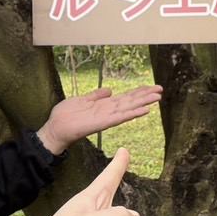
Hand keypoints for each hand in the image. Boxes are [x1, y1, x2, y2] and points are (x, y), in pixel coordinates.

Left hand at [36, 85, 163, 153]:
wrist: (55, 128)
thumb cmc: (66, 115)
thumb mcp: (82, 99)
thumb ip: (97, 95)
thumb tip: (110, 89)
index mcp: (104, 105)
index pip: (125, 97)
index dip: (139, 92)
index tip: (152, 86)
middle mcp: (108, 111)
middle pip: (131, 101)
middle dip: (146, 95)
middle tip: (161, 90)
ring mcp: (107, 117)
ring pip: (129, 108)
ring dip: (143, 103)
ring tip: (157, 98)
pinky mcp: (102, 123)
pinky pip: (120, 117)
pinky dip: (132, 114)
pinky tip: (144, 110)